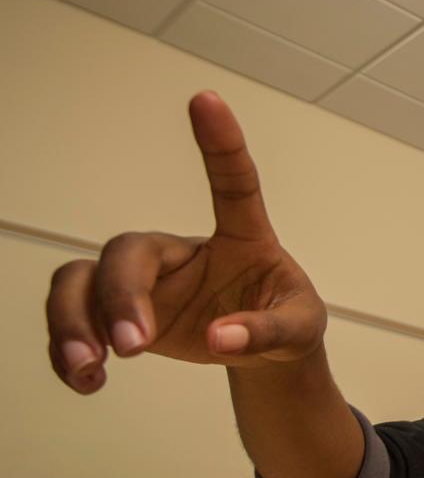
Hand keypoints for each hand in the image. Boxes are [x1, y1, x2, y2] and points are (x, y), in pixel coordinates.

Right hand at [45, 91, 326, 393]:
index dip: (219, 142)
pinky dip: (69, 347)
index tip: (206, 97)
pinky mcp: (118, 311)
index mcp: (242, 239)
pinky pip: (73, 315)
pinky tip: (86, 380)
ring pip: (82, 277)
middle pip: (128, 250)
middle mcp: (181, 251)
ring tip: (92, 369)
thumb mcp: (300, 330)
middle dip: (122, 296)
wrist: (260, 349)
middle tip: (135, 347)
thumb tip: (223, 338)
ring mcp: (144, 280)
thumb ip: (269, 331)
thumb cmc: (284, 322)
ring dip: (75, 321)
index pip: (232, 184)